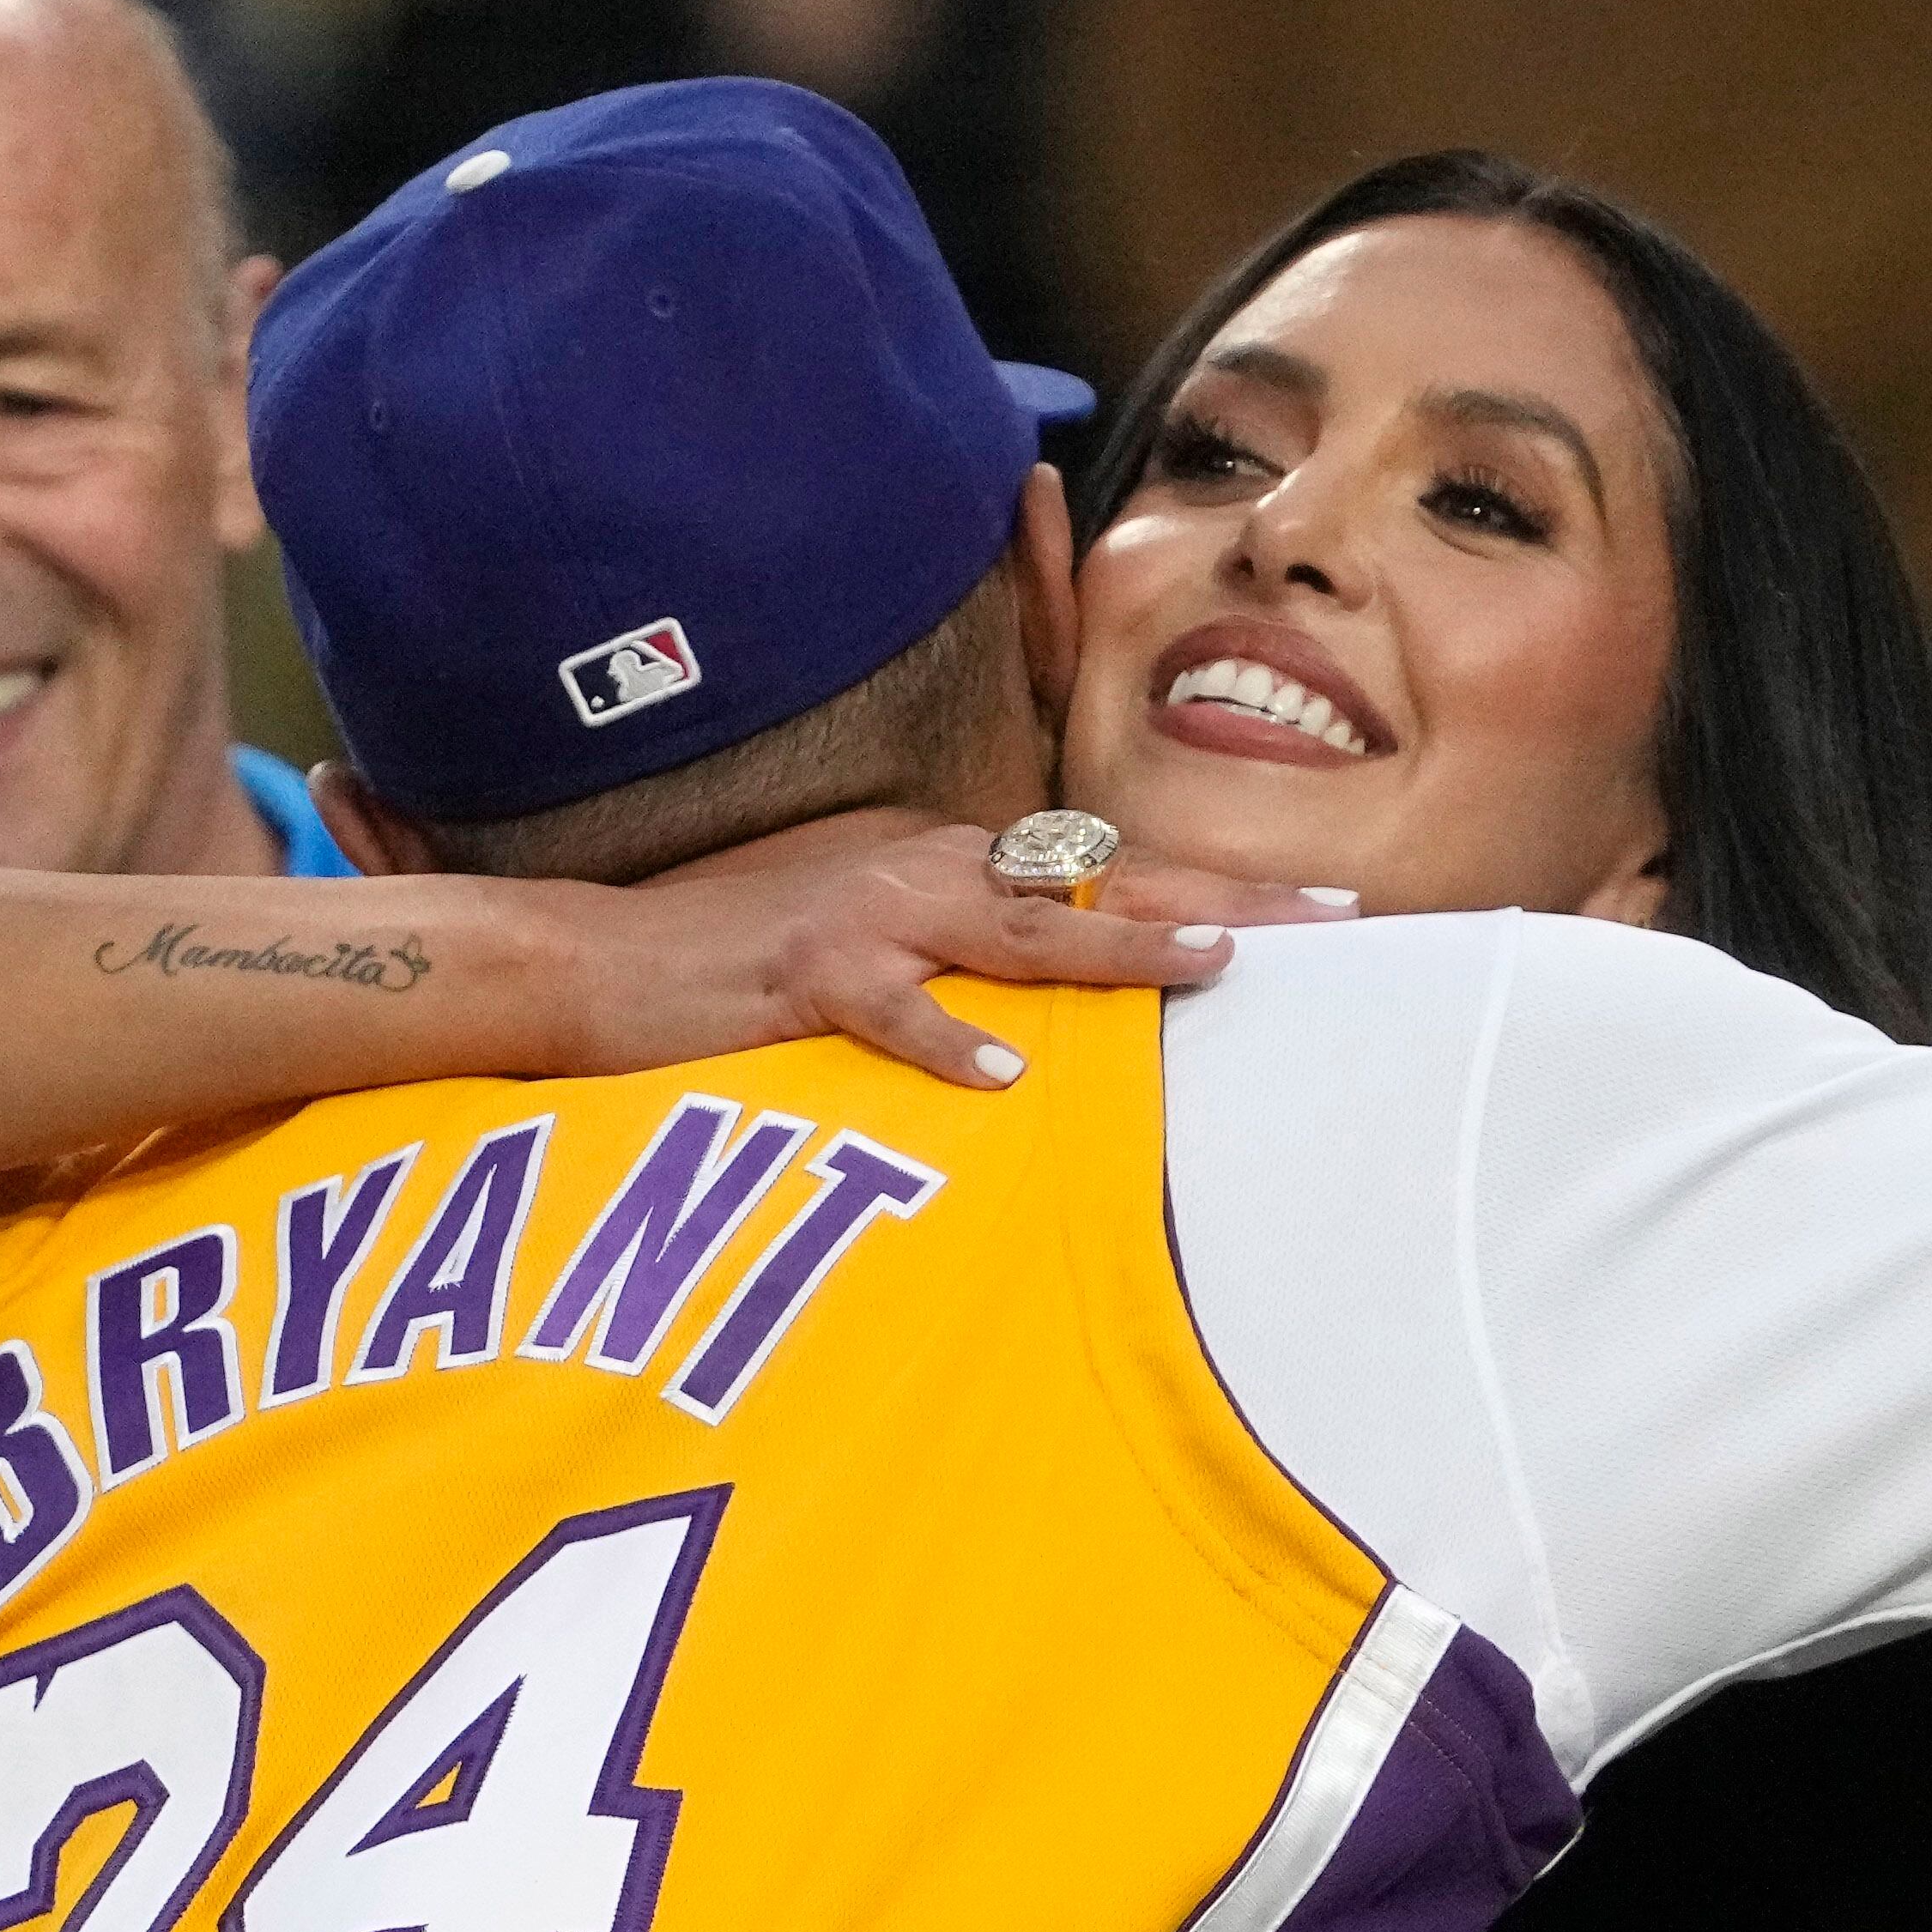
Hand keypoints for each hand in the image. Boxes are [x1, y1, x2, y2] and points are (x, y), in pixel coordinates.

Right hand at [549, 822, 1355, 1084]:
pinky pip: (893, 1012)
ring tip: (1211, 963)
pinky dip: (949, 1039)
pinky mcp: (807, 976)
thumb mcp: (866, 925)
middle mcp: (924, 867)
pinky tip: (1008, 1074)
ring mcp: (866, 916)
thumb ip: (961, 942)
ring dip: (1119, 944)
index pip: (1104, 866)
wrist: (599, 959)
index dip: (1215, 882)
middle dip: (1222, 895)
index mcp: (945, 857)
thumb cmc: (735, 956)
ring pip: (1020, 927)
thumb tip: (1057, 989)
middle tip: (1332, 919)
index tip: (1319, 906)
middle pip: (1100, 876)